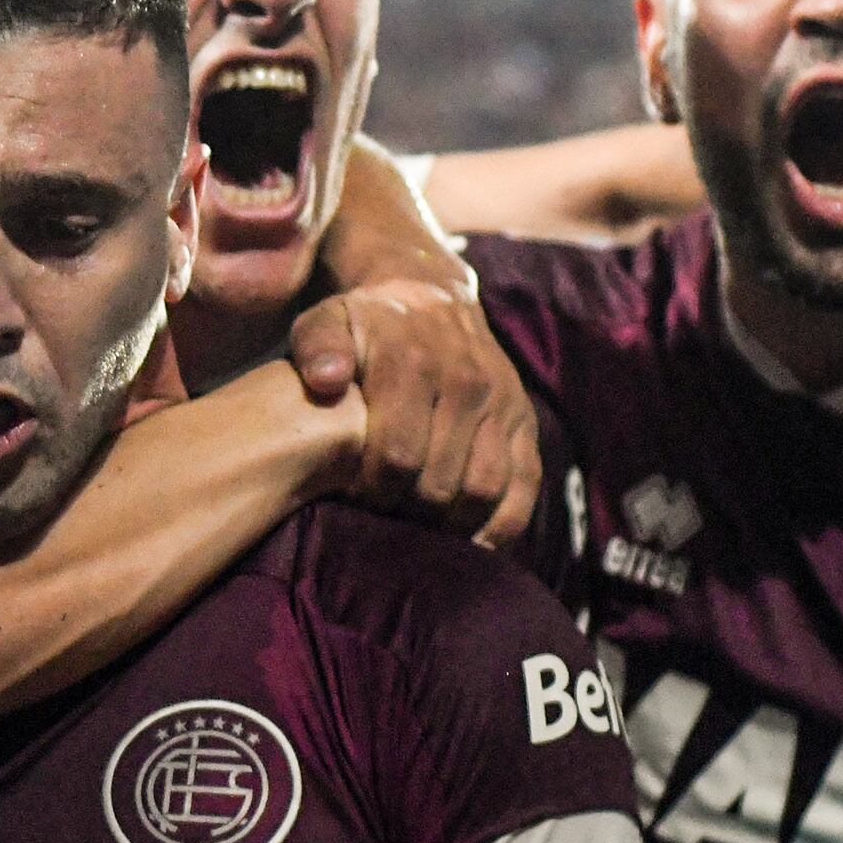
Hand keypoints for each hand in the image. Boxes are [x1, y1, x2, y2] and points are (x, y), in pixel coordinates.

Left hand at [288, 279, 538, 549]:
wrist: (429, 296)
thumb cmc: (364, 325)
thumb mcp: (325, 321)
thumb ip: (317, 347)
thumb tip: (326, 382)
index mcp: (412, 362)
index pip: (396, 454)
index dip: (372, 492)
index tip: (353, 501)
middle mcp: (465, 382)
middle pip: (439, 480)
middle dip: (406, 514)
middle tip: (382, 525)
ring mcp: (502, 402)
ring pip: (484, 489)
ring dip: (451, 526)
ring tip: (420, 538)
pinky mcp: (525, 419)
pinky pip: (525, 485)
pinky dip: (502, 525)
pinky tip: (473, 547)